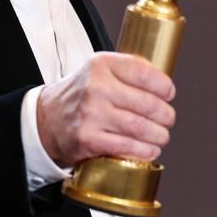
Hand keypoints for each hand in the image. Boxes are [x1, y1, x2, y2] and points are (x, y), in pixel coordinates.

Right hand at [36, 52, 175, 166]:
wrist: (48, 117)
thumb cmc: (82, 93)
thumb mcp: (99, 69)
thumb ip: (128, 70)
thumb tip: (163, 84)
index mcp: (102, 65)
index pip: (145, 74)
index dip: (164, 87)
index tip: (168, 94)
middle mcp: (96, 87)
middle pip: (148, 104)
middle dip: (166, 115)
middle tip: (168, 119)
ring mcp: (91, 114)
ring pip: (140, 127)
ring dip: (159, 135)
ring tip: (161, 136)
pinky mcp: (89, 139)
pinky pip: (127, 147)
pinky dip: (144, 151)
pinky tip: (150, 149)